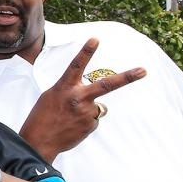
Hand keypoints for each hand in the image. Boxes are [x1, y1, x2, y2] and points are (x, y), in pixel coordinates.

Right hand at [20, 39, 144, 160]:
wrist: (39, 141)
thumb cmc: (42, 116)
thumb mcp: (52, 96)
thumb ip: (72, 91)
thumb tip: (96, 101)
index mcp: (64, 88)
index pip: (76, 66)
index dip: (86, 52)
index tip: (95, 39)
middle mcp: (78, 98)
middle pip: (106, 85)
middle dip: (127, 77)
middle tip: (143, 71)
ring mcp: (86, 112)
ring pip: (97, 106)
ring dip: (87, 110)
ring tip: (69, 118)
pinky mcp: (91, 125)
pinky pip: (93, 118)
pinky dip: (84, 121)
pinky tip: (72, 126)